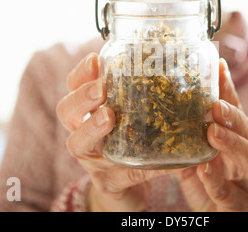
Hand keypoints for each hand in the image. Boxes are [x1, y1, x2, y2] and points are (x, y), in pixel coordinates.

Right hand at [56, 53, 169, 211]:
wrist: (129, 188)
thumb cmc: (133, 143)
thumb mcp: (135, 117)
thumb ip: (146, 97)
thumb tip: (181, 68)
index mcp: (88, 112)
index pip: (74, 86)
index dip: (81, 72)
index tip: (96, 59)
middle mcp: (83, 133)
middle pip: (66, 111)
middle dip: (81, 97)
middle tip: (100, 88)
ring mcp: (92, 160)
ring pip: (78, 143)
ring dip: (92, 127)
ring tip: (108, 116)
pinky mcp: (109, 183)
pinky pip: (120, 174)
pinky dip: (139, 166)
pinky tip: (157, 160)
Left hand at [173, 59, 247, 210]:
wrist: (218, 216)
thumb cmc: (210, 179)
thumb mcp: (202, 151)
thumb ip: (193, 130)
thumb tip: (171, 97)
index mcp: (242, 138)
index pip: (236, 109)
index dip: (228, 88)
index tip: (218, 65)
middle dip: (233, 117)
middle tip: (215, 105)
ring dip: (231, 144)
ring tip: (212, 132)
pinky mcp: (242, 205)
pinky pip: (230, 193)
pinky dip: (217, 181)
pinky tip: (204, 170)